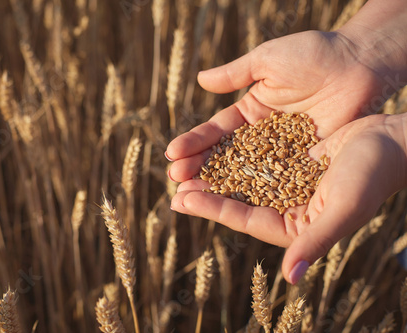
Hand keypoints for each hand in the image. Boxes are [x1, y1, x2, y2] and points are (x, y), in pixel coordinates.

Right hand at [165, 29, 397, 186]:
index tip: (172, 153)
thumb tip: (199, 79)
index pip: (216, 131)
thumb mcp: (268, 60)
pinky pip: (273, 178)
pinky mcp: (301, 163)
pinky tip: (229, 199)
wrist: (359, 64)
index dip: (194, 142)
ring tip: (191, 194)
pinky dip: (251, 188)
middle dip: (199, 167)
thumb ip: (234, 73)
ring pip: (244, 170)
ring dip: (218, 182)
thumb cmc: (314, 55)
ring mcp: (281, 152)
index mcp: (251, 110)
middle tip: (175, 179)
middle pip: (225, 155)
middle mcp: (262, 135)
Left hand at [170, 113, 406, 282]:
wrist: (392, 141)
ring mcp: (288, 185)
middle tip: (173, 185)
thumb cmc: (373, 176)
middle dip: (206, 194)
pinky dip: (233, 155)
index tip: (181, 200)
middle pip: (238, 201)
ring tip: (184, 168)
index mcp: (297, 227)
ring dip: (214, 174)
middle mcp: (289, 209)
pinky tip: (212, 148)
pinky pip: (255, 158)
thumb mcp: (343, 210)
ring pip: (242, 180)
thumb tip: (291, 278)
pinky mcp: (290, 162)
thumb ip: (316, 242)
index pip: (245, 220)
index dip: (212, 210)